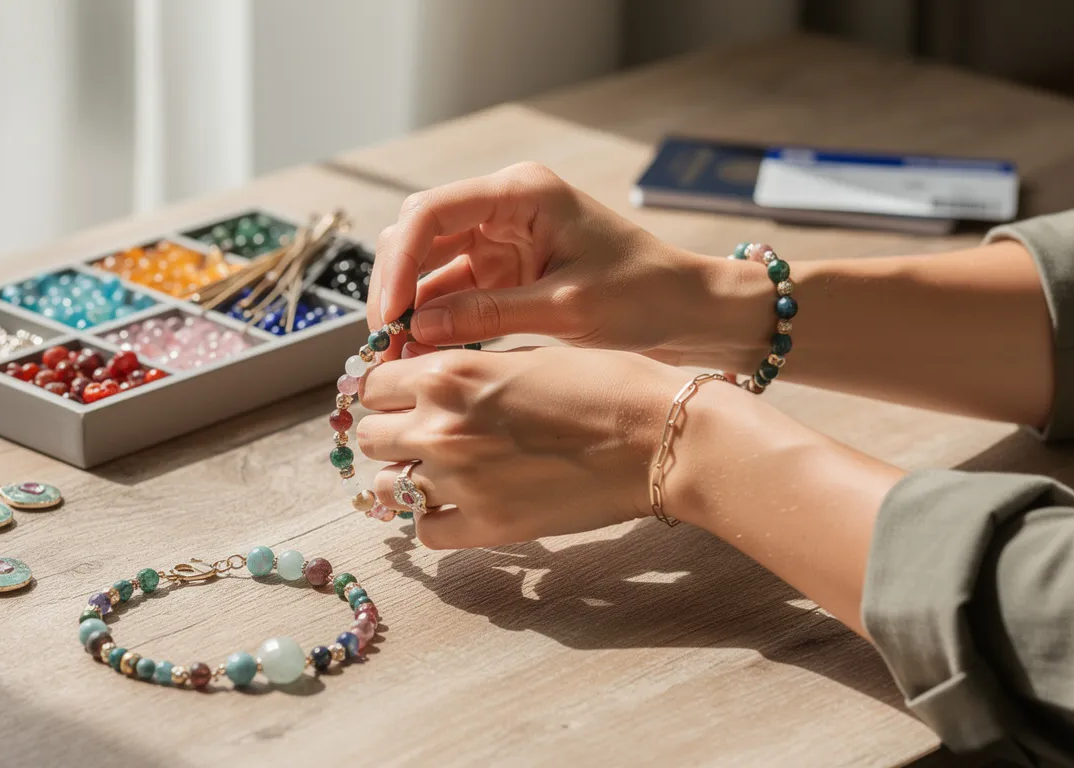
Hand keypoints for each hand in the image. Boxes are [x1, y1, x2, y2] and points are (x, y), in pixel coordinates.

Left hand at [356, 345, 693, 548]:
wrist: (658, 436)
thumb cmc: (604, 382)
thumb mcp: (523, 355)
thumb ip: (465, 370)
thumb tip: (420, 382)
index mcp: (447, 375)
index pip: (371, 386)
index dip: (386, 389)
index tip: (402, 394)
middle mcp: (441, 428)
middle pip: (369, 438)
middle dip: (389, 432)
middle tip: (420, 431)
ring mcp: (461, 483)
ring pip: (388, 488)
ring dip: (406, 476)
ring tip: (439, 468)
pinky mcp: (490, 526)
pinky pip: (427, 531)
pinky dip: (435, 518)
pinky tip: (459, 503)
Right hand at [367, 162, 759, 365]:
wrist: (690, 310)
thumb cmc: (644, 296)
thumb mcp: (567, 310)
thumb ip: (488, 314)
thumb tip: (417, 329)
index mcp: (522, 194)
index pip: (432, 213)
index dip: (399, 263)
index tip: (389, 314)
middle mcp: (503, 207)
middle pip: (419, 235)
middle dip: (395, 288)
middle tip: (383, 343)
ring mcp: (501, 239)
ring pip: (428, 266)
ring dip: (410, 309)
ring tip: (394, 359)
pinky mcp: (504, 272)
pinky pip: (452, 292)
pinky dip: (434, 322)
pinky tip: (420, 356)